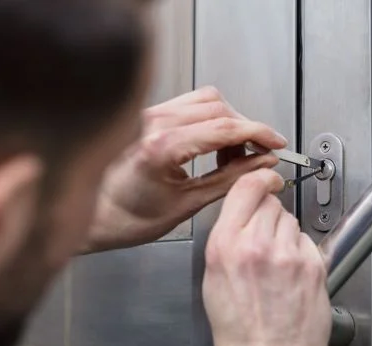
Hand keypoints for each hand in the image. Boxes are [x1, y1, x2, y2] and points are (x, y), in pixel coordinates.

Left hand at [84, 87, 286, 251]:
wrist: (96, 215)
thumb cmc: (129, 218)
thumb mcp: (187, 204)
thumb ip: (230, 180)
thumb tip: (262, 164)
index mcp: (162, 146)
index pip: (224, 127)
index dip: (258, 133)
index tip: (275, 143)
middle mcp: (154, 122)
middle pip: (218, 107)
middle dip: (246, 127)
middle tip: (258, 153)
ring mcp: (149, 115)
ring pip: (205, 100)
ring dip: (228, 120)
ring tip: (234, 152)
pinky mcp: (149, 116)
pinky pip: (189, 104)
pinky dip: (210, 118)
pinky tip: (212, 143)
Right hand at [203, 169, 330, 345]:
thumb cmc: (238, 328)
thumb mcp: (213, 277)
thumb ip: (226, 237)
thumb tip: (241, 213)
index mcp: (226, 245)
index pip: (247, 187)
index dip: (260, 179)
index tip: (267, 179)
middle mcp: (257, 244)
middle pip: (271, 202)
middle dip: (267, 213)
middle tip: (263, 237)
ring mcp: (289, 254)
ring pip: (290, 219)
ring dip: (283, 232)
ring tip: (276, 261)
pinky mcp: (313, 265)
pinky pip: (306, 240)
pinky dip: (299, 250)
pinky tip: (289, 273)